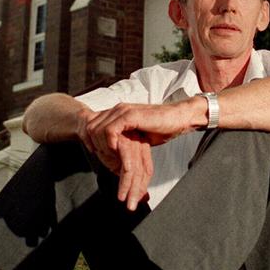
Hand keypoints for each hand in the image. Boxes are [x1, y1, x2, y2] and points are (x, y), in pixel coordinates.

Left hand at [86, 100, 202, 209]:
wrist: (179, 119)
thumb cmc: (161, 127)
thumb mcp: (136, 135)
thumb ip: (122, 138)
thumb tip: (111, 152)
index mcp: (117, 113)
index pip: (91, 124)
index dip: (90, 141)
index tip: (95, 155)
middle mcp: (117, 109)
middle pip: (89, 128)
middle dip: (93, 145)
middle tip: (104, 160)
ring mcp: (123, 111)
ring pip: (96, 129)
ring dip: (101, 146)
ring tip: (111, 158)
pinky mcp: (130, 116)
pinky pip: (110, 130)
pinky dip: (110, 142)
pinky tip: (117, 151)